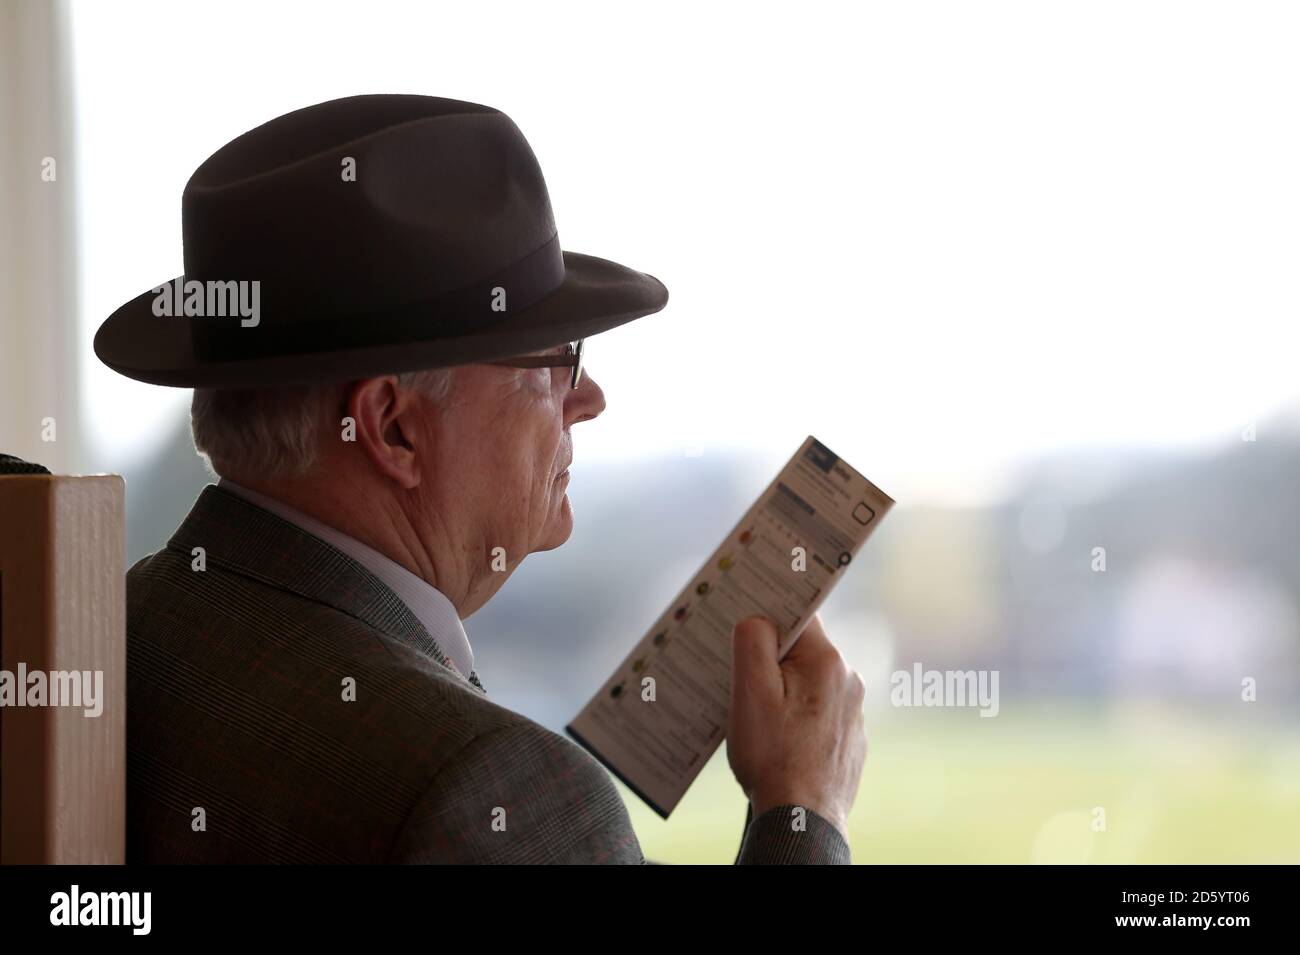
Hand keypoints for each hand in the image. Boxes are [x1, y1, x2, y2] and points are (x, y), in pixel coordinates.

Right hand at [726, 612, 866, 837]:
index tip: (747, 623)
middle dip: (771, 660)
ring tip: (760, 720)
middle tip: (743, 683)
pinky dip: (797, 718)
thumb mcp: (750, 692)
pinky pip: (818, 712)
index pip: (797, 615)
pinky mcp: (849, 738)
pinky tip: (779, 741)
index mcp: (827, 661)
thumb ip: (753, 642)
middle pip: (801, 650)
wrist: (803, 820)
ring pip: (808, 682)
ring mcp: (852, 711)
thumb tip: (757, 618)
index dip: (768, 615)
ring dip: (784, 691)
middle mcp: (848, 680)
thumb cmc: (773, 757)